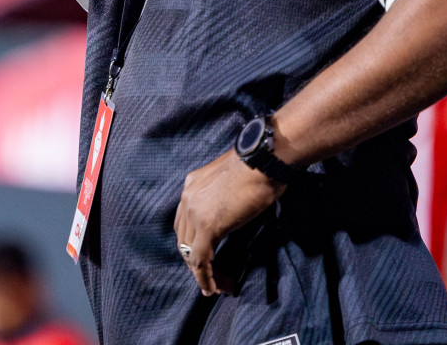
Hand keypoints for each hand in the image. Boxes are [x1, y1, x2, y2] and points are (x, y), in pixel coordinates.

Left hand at [173, 149, 283, 295]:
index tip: (208, 258)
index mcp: (192, 184)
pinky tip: (216, 287)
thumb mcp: (232, 181)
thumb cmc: (258, 166)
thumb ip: (223, 197)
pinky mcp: (207, 226)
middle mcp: (187, 197)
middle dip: (196, 261)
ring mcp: (195, 211)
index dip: (194, 244)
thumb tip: (231, 214)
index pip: (185, 222)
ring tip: (217, 287)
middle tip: (213, 277)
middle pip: (184, 239)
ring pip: (190, 252)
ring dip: (202, 274)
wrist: (263, 159)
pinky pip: (201, 259)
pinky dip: (206, 277)